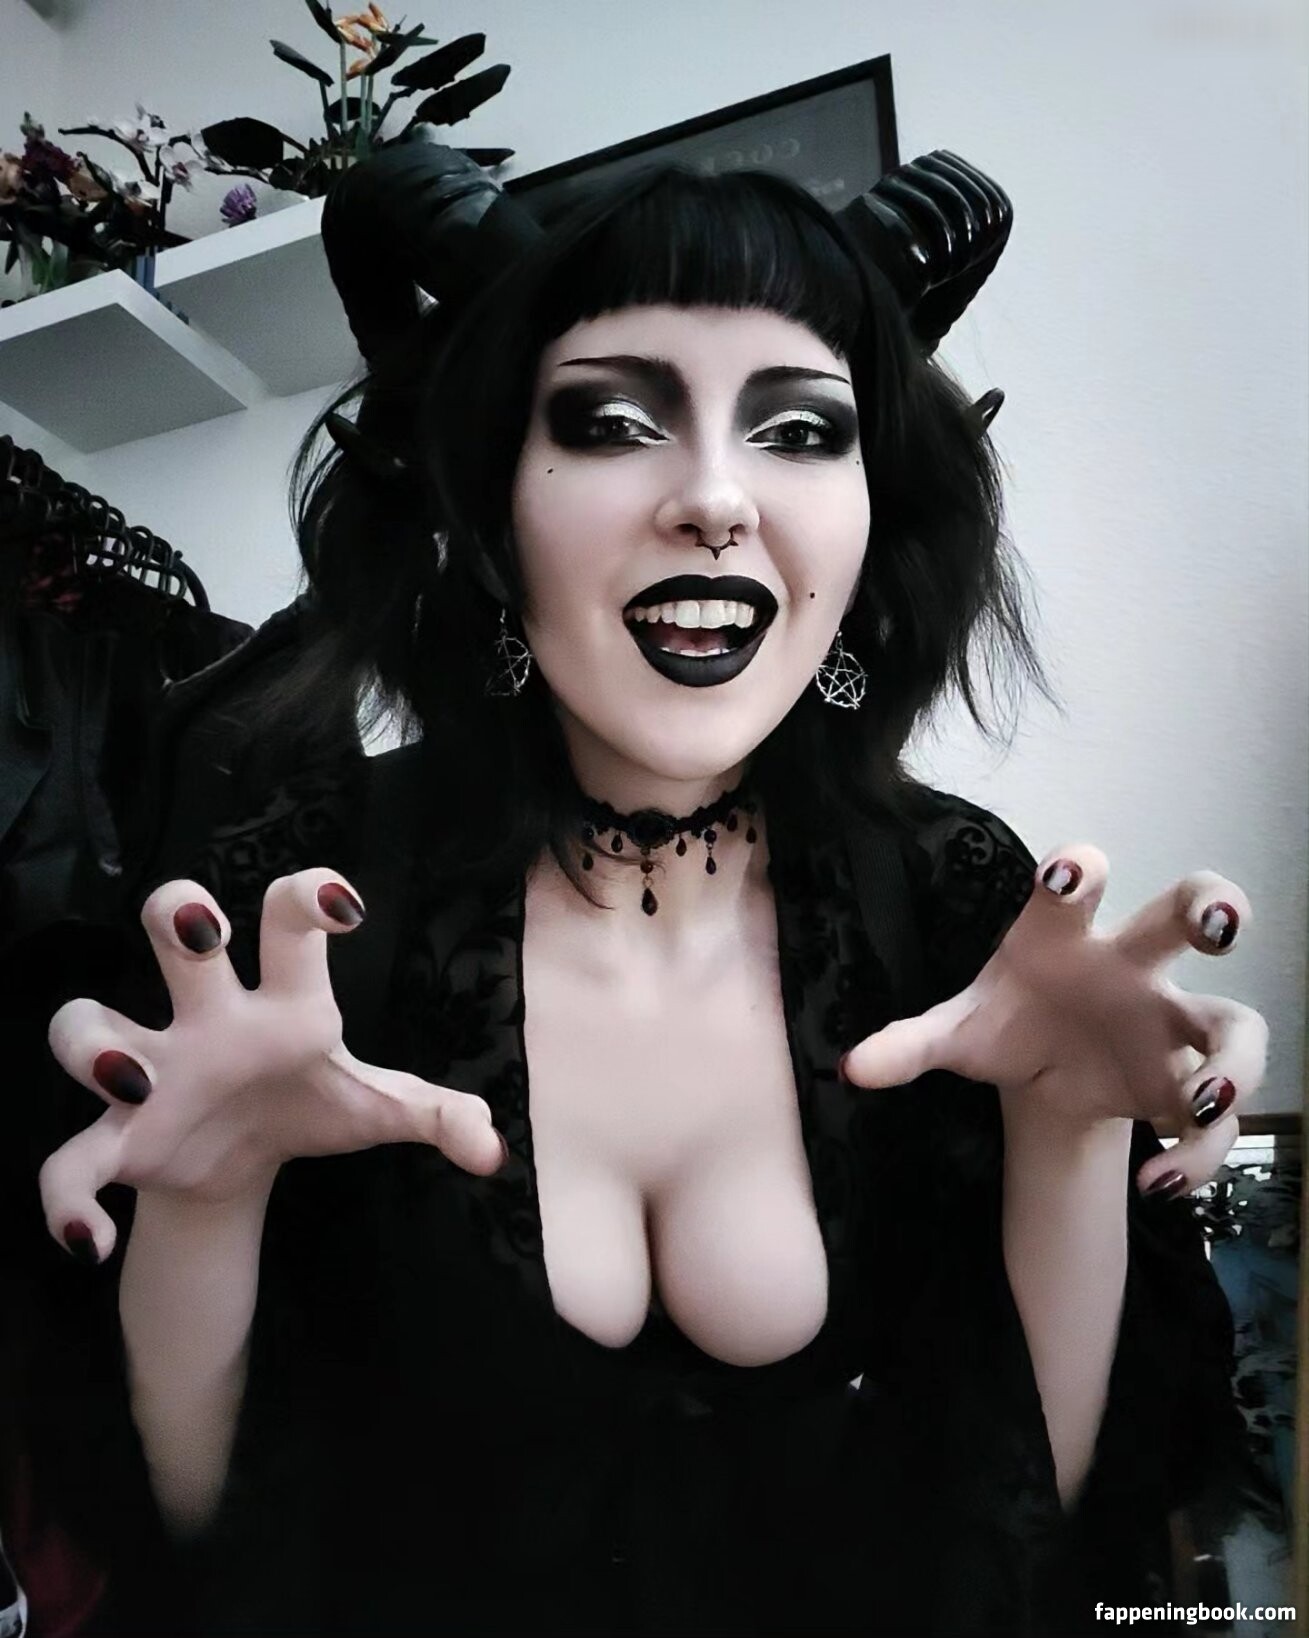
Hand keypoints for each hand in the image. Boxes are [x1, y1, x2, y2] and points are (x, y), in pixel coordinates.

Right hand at [40, 870, 506, 1262]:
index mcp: (282, 1002)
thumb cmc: (310, 1105)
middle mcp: (207, 1017)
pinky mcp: (116, 1140)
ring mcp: (150, 1072)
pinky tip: (90, 1242)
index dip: (308, 896)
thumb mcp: (378, 1109)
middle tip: (202, 934)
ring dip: (100, 1046)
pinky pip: (66, 1162)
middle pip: (171, 925)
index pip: (287, 920)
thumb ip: (440, 1116)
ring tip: (140, 1083)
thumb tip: (491, 1149)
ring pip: (87, 1024)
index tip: (344, 907)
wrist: (243, 1164)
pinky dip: (65, 1198)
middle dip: (176, 911)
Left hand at [839, 844, 1267, 1197]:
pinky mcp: (1184, 1082)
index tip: (1074, 869)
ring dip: (1233, 1061)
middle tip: (1220, 923)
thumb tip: (851, 1069)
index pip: (1076, 885)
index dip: (1079, 869)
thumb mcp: (957, 1034)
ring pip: (1235, 1023)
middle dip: (1213, 907)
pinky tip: (1155, 1181)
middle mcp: (1130, 967)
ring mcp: (1170, 1023)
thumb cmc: (1007, 1024)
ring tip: (1197, 1101)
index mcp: (1065, 936)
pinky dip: (1197, 1154)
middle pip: (1187, 914)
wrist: (1042, 1073)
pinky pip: (1217, 1117)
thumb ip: (908, 1044)